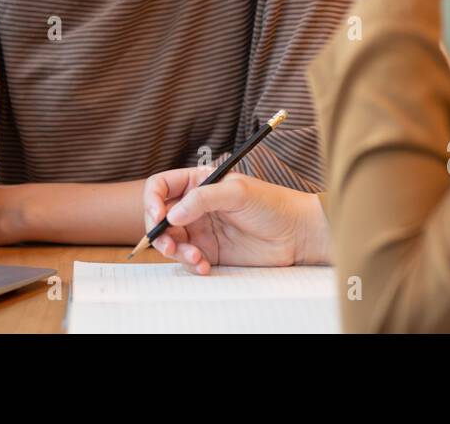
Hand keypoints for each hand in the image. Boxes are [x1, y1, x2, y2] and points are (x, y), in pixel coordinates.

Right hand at [141, 166, 328, 273]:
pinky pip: (187, 259)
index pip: (161, 187)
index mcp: (198, 183)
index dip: (153, 200)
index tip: (158, 215)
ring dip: (175, 251)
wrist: (296, 234)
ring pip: (170, 240)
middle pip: (160, 217)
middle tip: (170, 243)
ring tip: (195, 257)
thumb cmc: (271, 204)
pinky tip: (205, 265)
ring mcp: (201, 229)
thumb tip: (172, 214)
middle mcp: (195, 206)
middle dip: (159, 232)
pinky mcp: (209, 252)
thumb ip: (202, 199)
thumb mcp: (237, 192)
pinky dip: (190, 264)